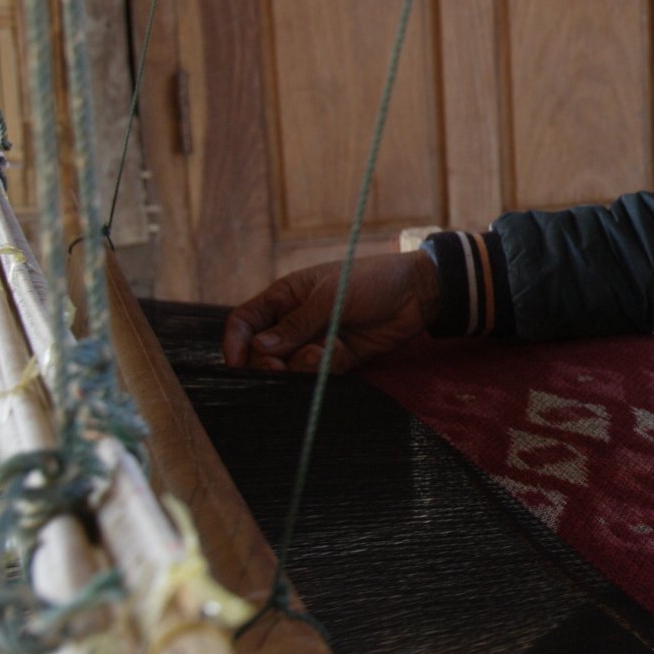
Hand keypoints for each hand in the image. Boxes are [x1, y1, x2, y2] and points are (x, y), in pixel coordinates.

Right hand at [222, 250, 440, 374]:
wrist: (417, 292)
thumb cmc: (372, 280)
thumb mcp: (330, 295)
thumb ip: (297, 323)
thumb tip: (260, 348)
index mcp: (284, 297)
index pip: (245, 322)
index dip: (235, 342)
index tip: (238, 362)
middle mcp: (294, 322)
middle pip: (262, 353)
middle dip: (268, 363)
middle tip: (278, 368)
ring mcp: (314, 341)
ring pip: (289, 367)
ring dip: (299, 367)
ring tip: (319, 354)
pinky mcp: (336, 358)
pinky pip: (317, 373)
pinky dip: (324, 368)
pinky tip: (341, 352)